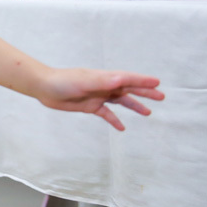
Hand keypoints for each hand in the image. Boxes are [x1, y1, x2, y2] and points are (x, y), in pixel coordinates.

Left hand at [37, 68, 163, 130]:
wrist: (45, 88)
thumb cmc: (63, 82)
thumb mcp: (84, 81)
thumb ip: (102, 82)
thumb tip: (121, 80)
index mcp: (105, 78)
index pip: (128, 78)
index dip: (143, 80)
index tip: (158, 83)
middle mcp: (104, 86)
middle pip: (129, 89)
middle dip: (145, 92)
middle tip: (161, 96)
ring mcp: (98, 96)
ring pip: (121, 101)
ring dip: (134, 106)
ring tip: (148, 112)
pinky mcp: (90, 106)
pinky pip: (106, 114)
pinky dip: (114, 120)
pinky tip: (122, 128)